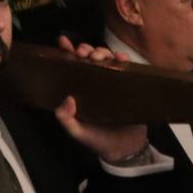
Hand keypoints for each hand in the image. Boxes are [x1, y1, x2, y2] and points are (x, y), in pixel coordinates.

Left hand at [51, 36, 146, 161]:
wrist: (125, 151)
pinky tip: (121, 58)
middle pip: (90, 58)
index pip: (72, 67)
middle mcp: (95, 83)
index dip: (67, 53)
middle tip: (84, 53)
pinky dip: (123, 59)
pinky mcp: (128, 86)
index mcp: (81, 91)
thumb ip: (67, 120)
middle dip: (86, 50)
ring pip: (107, 59)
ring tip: (99, 55)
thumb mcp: (78, 133)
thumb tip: (67, 100)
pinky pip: (126, 69)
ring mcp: (112, 83)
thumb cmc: (99, 141)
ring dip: (102, 52)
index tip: (64, 42)